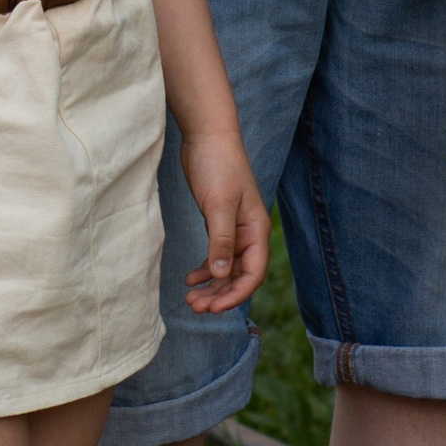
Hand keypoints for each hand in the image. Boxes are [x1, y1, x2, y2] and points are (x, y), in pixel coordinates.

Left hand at [179, 124, 268, 313]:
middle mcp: (248, 234)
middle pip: (238, 276)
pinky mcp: (218, 222)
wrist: (207, 136)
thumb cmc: (218, 165)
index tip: (213, 309)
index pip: (252, 274)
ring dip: (211, 286)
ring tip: (190, 299)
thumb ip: (220, 240)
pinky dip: (205, 269)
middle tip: (194, 307)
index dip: (235, 295)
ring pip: (226, 268)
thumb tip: (220, 274)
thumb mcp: (219, 204)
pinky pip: (216, 255)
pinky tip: (191, 277)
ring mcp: (234, 229)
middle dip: (219, 295)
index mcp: (256, 231)